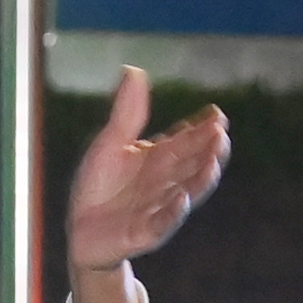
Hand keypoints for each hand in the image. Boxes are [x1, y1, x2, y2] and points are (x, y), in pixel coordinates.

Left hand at [63, 66, 225, 302]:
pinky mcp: (144, 232)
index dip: (202, 128)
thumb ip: (126, 113)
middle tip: (220, 133)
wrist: (82, 231)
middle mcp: (165, 182)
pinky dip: (174, 212)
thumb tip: (134, 70)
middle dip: (207, 150)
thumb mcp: (110, 143)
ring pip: (186, 191)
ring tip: (213, 162)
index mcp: (160, 158)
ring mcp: (158, 207)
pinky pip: (163, 222)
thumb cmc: (99, 186)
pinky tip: (182, 198)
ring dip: (201, 179)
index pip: (186, 140)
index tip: (216, 114)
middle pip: (192, 164)